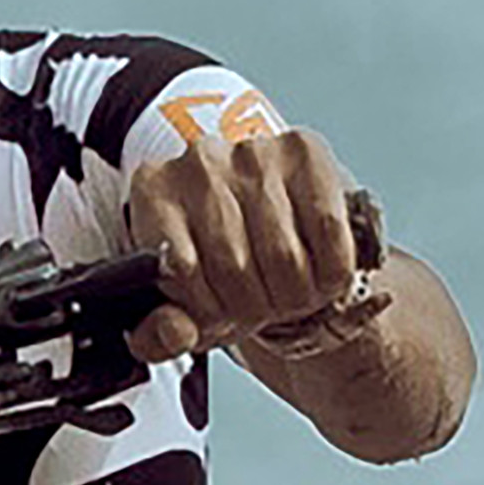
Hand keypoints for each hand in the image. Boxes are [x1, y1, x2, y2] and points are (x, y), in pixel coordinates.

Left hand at [113, 119, 381, 358]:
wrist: (264, 214)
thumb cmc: (217, 262)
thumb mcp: (182, 306)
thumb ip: (161, 333)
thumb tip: (174, 331)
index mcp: (153, 192)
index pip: (182, 271)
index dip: (211, 313)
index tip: (222, 317)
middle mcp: (199, 162)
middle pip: (236, 266)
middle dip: (256, 306)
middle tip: (263, 309)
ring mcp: (252, 153)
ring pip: (284, 255)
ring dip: (296, 294)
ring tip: (289, 293)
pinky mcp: (304, 151)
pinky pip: (327, 230)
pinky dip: (330, 268)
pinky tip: (319, 272)